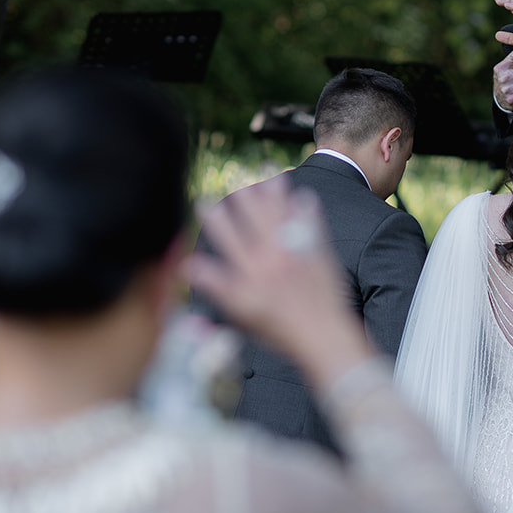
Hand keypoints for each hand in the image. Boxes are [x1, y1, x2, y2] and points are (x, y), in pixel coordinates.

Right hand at [186, 177, 373, 389]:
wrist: (323, 338)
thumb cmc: (280, 333)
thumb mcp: (241, 314)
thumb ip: (216, 287)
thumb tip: (189, 266)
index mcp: (251, 271)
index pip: (227, 236)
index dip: (213, 218)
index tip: (203, 202)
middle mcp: (272, 256)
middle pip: (254, 217)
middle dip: (244, 198)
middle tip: (238, 184)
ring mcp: (298, 251)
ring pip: (282, 213)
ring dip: (275, 192)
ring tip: (271, 174)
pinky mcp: (320, 254)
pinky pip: (313, 223)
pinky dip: (308, 209)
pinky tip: (305, 197)